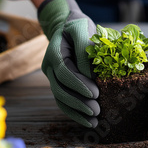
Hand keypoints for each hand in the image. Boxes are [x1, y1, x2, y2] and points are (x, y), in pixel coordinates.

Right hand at [38, 0, 98, 127]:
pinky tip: (89, 121)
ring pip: (60, 99)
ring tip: (95, 121)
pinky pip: (64, 102)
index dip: (79, 84)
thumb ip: (85, 49)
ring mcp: (53, 77)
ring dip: (77, 112)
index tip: (96, 93)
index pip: (65, 72)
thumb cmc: (77, 26)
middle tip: (97, 110)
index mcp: (54, 53)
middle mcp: (50, 67)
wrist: (66, 25)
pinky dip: (75, 113)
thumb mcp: (82, 29)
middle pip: (60, 89)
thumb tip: (91, 75)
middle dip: (79, 102)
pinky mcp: (60, 84)